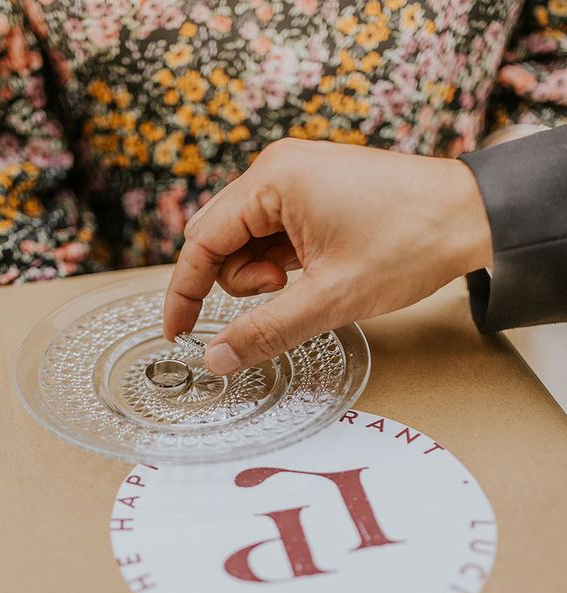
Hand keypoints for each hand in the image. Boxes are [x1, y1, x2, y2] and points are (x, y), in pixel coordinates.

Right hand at [163, 138, 492, 374]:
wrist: (477, 216)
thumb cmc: (410, 243)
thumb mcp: (332, 298)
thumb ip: (265, 331)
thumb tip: (215, 359)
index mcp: (273, 180)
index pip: (202, 240)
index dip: (184, 291)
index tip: (177, 333)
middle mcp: (277, 171)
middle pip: (219, 238)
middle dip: (233, 281)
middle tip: (275, 300)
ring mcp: (297, 180)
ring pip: (245, 241)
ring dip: (260, 275)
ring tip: (306, 284)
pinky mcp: (313, 195)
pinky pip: (272, 236)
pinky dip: (279, 265)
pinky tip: (311, 274)